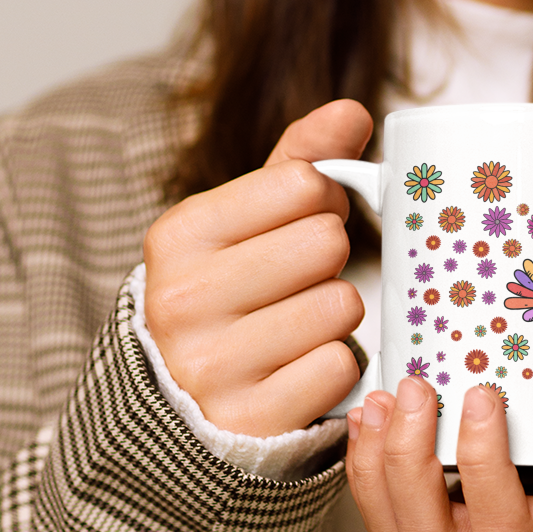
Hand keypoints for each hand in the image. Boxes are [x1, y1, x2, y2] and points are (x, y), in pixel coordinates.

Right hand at [143, 100, 372, 437]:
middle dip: (330, 260)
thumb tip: (353, 110)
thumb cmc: (230, 291)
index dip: (322, 202)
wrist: (182, 400)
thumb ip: (300, 160)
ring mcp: (212, 367)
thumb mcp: (246, 220)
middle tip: (301, 280)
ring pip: (340, 307)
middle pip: (327, 243)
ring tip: (297, 326)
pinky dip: (335, 367)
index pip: (304, 184)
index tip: (298, 224)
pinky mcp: (250, 421)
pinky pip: (340, 367)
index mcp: (179, 236)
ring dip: (335, 316)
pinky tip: (300, 368)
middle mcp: (184, 299)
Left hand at [346, 378, 532, 531]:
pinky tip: (373, 416)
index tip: (485, 394)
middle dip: (407, 464)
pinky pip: (397, 517)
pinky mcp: (464, 521)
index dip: (480, 467)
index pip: (505, 530)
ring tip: (383, 400)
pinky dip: (371, 470)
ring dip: (377, 469)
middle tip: (416, 390)